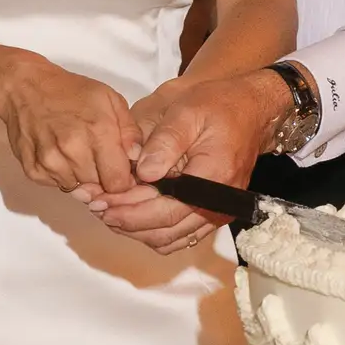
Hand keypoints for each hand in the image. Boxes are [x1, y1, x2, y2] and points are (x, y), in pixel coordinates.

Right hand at [0, 51, 140, 200]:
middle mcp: (73, 151)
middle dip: (104, 178)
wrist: (24, 87)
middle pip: (99, 189)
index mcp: (98, 132)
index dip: (124, 181)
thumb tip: (137, 158)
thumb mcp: (110, 99)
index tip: (121, 172)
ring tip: (78, 153)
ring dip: (83, 178)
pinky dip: (62, 176)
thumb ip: (130, 131)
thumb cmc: (70, 91)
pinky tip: (60, 155)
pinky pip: (57, 186)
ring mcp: (50, 162)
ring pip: (78, 189)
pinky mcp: (33, 170)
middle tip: (98, 159)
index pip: (119, 183)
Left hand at [97, 69, 291, 245]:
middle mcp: (218, 204)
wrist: (249, 110)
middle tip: (95, 206)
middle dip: (125, 222)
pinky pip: (178, 235)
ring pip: (169, 239)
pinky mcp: (211, 214)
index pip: (165, 210)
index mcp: (213, 178)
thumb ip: (164, 142)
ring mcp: (216, 213)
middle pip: (164, 231)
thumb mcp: (187, 111)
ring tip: (107, 210)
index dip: (129, 211)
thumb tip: (142, 173)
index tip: (99, 201)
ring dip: (135, 229)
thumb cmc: (218, 106)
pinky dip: (151, 230)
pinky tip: (130, 213)